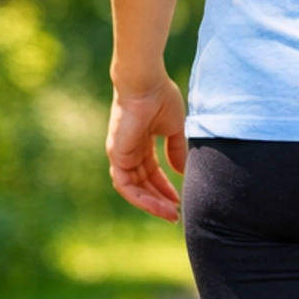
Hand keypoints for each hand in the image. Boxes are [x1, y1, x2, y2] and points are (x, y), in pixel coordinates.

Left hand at [106, 74, 187, 219]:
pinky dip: (141, 199)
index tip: (179, 201)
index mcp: (140, 142)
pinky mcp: (116, 156)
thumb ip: (176, 150)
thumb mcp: (174, 129)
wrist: (145, 83)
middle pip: (143, 184)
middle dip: (159, 200)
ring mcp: (120, 154)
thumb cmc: (160, 97)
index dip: (165, 188)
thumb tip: (182, 172)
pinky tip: (159, 205)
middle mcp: (128, 151)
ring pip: (133, 189)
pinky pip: (126, 187)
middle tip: (176, 215)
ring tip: (171, 214)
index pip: (151, 172)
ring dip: (151, 204)